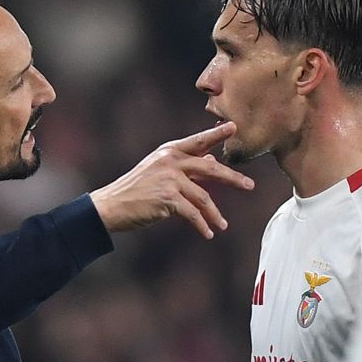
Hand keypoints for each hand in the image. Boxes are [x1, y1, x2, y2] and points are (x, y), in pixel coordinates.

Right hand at [91, 122, 252, 239]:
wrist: (112, 205)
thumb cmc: (136, 190)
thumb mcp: (159, 171)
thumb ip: (185, 166)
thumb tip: (213, 161)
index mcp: (169, 151)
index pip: (199, 141)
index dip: (217, 134)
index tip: (234, 127)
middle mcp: (171, 161)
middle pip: (211, 169)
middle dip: (233, 178)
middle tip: (250, 185)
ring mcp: (170, 179)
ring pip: (204, 197)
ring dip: (215, 214)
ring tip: (222, 225)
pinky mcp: (168, 198)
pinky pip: (193, 214)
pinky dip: (202, 225)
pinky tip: (208, 233)